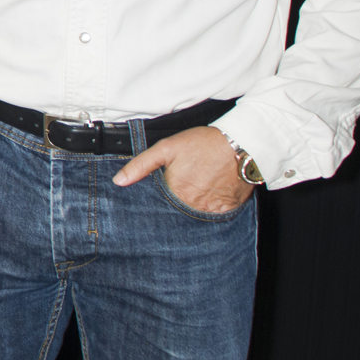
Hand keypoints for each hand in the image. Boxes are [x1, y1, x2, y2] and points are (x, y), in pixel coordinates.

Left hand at [113, 126, 254, 211]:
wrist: (240, 143)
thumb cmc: (202, 143)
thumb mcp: (165, 148)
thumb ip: (140, 166)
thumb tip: (119, 181)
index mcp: (176, 193)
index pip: (160, 206)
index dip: (159, 201)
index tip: (160, 197)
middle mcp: (194, 205)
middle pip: (178, 212)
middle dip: (175, 206)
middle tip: (182, 190)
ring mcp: (212, 209)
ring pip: (196, 215)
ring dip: (192, 208)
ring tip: (195, 192)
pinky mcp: (229, 208)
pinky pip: (215, 215)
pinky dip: (210, 209)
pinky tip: (209, 196)